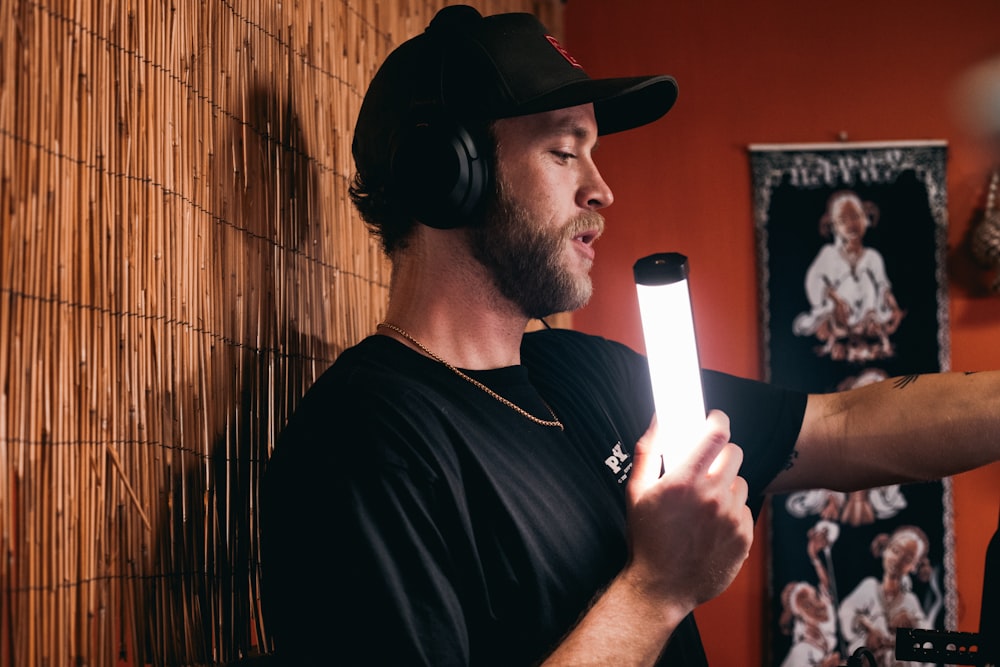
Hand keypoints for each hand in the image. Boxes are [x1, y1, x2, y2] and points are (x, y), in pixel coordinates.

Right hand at [622, 410, 752, 615]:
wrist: (661, 588)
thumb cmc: (646, 538)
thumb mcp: (636, 491)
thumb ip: (648, 450)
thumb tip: (659, 419)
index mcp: (684, 481)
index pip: (717, 434)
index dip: (718, 420)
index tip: (714, 419)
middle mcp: (712, 496)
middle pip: (734, 453)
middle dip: (721, 453)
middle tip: (707, 465)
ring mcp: (731, 517)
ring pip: (740, 481)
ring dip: (727, 484)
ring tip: (706, 503)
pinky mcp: (745, 536)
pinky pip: (745, 508)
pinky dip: (733, 511)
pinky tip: (713, 525)